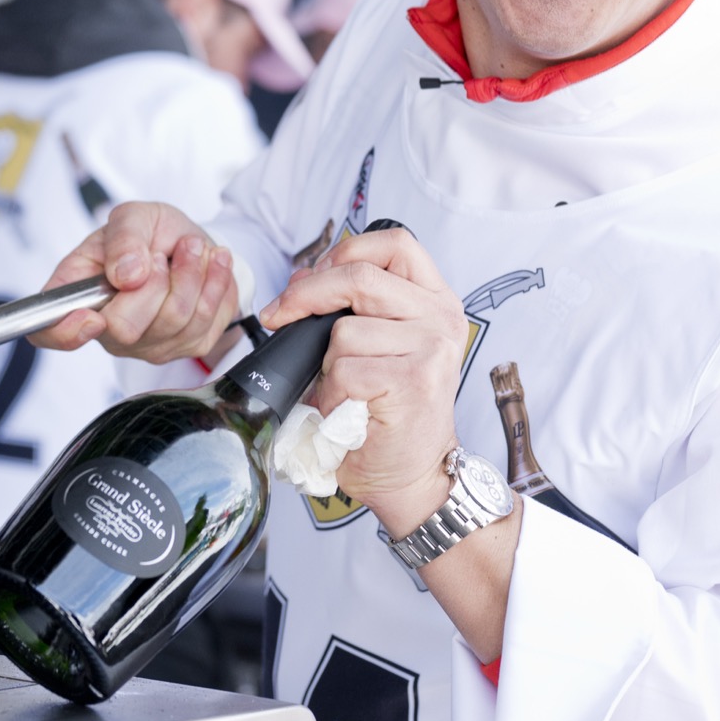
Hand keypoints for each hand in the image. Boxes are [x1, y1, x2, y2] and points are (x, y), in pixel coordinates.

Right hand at [30, 201, 240, 362]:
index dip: (65, 333)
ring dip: (190, 273)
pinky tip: (212, 263)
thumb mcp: (134, 217)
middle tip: (161, 254)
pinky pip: (205, 321)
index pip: (50, 331)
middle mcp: (107, 330)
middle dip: (154, 280)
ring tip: (192, 248)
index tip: (91, 316)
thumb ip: (125, 238)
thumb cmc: (152, 234)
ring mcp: (147, 346)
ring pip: (173, 320)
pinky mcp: (187, 346)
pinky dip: (215, 283)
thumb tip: (126, 274)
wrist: (193, 245)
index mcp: (78, 295)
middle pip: (125, 328)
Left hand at [258, 226, 468, 534]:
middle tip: (278, 317)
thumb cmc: (387, 413)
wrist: (412, 476)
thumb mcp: (376, 345)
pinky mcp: (413, 381)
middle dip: (305, 296)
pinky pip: (344, 370)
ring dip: (326, 365)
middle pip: (358, 277)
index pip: (394, 244)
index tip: (312, 277)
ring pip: (344, 331)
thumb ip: (350, 307)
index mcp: (435, 300)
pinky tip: (344, 412)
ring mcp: (431, 348)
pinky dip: (330, 394)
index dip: (345, 252)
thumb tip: (300, 278)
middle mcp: (441, 318)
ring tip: (341, 392)